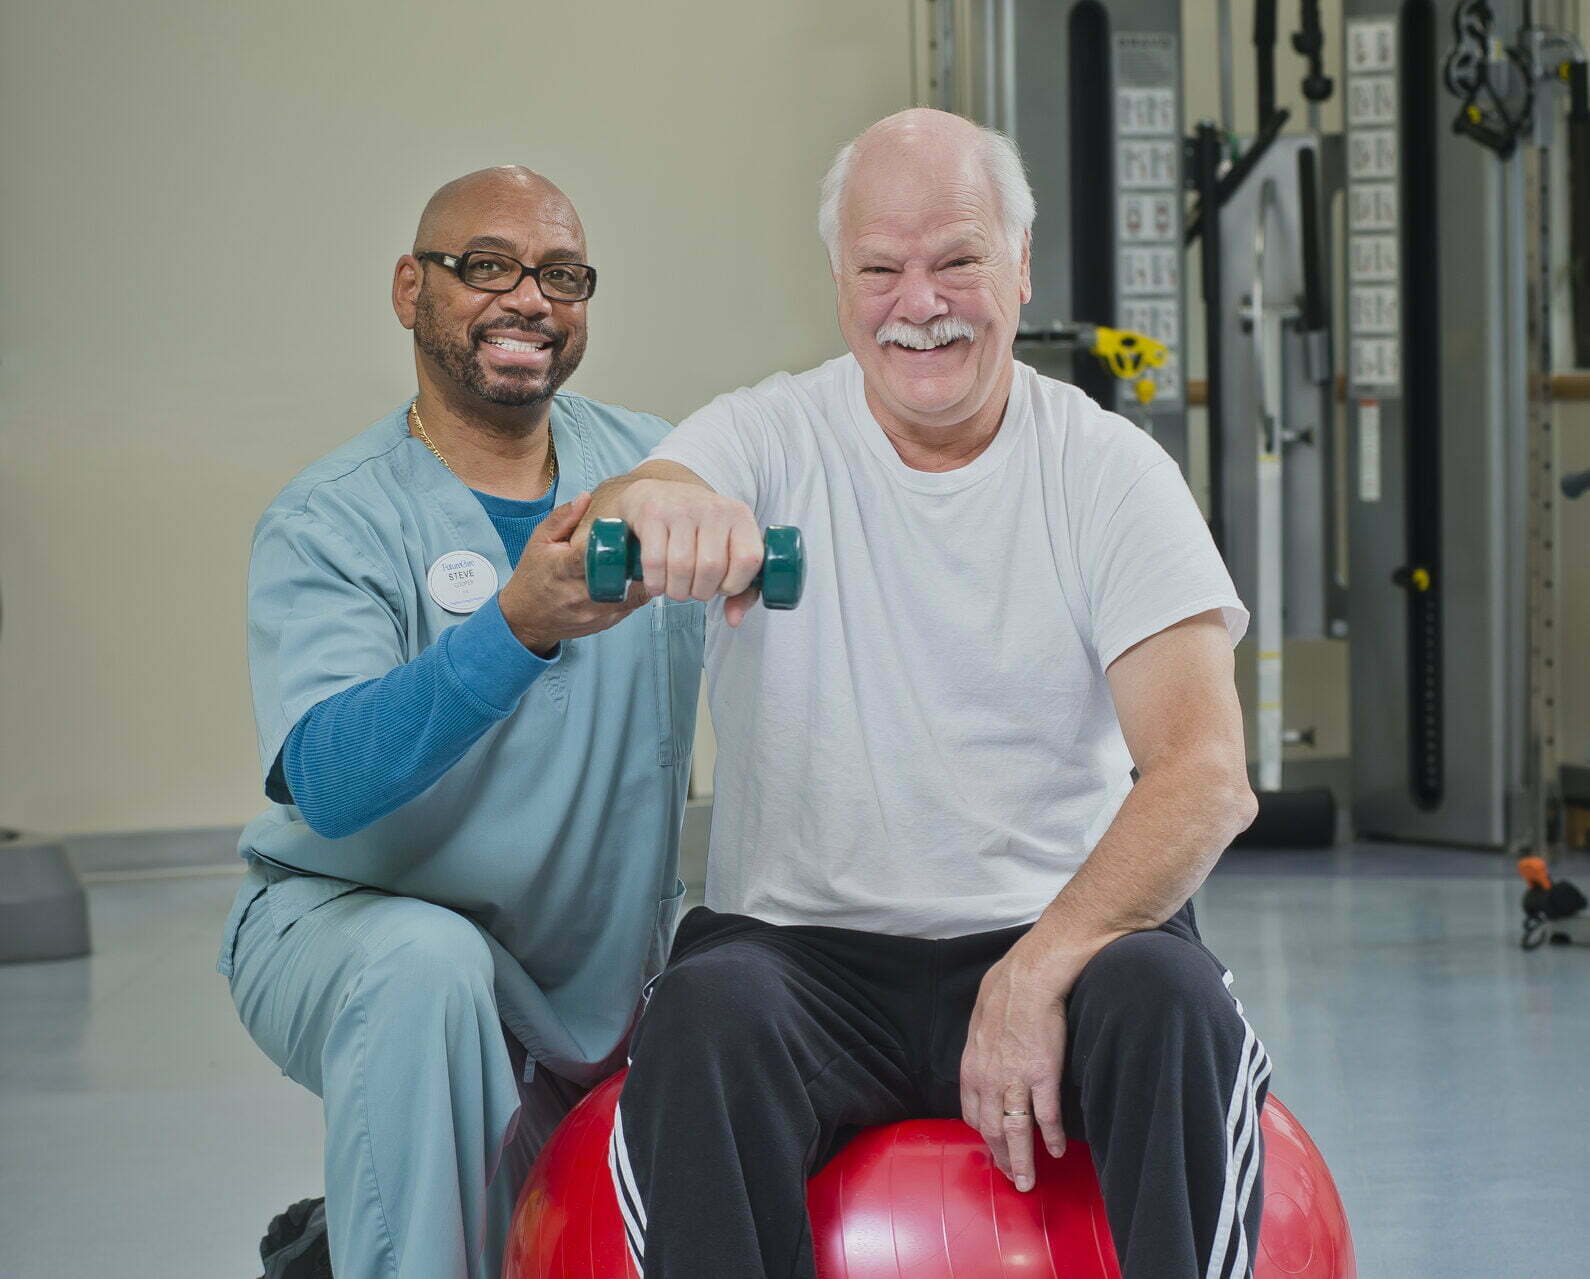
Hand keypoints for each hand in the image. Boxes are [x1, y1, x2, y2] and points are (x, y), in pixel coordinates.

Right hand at [499, 491, 647, 655]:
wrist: (528, 618)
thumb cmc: (534, 576)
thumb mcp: (540, 541)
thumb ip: (563, 518)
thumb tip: (586, 497)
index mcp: (564, 569)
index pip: (591, 554)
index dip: (614, 542)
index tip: (627, 529)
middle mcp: (581, 593)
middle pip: (621, 574)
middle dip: (637, 557)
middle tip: (646, 540)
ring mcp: (596, 611)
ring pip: (634, 592)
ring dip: (642, 573)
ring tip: (644, 556)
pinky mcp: (608, 621)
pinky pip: (633, 603)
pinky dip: (637, 588)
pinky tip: (634, 575)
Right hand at [616, 478, 765, 625]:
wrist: (657, 494)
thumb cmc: (696, 531)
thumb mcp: (726, 549)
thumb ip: (741, 589)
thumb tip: (734, 620)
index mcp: (740, 516)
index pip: (749, 559)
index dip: (734, 584)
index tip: (722, 587)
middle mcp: (713, 509)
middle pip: (712, 568)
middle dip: (701, 592)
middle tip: (694, 590)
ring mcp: (682, 509)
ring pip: (682, 566)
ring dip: (677, 590)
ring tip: (676, 589)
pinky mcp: (653, 514)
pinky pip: (655, 561)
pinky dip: (655, 582)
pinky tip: (656, 584)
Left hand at [959, 940, 1067, 1192]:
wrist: (1027, 980)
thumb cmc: (1003, 994)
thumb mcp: (978, 1024)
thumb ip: (981, 1048)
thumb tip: (985, 1053)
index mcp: (972, 1068)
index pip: (972, 1114)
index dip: (983, 1134)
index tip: (992, 1145)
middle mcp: (989, 1080)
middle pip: (992, 1131)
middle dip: (1001, 1158)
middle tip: (1011, 1178)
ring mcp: (1016, 1080)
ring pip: (1016, 1132)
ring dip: (1021, 1161)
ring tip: (1027, 1181)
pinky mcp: (1044, 1076)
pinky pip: (1046, 1116)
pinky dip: (1051, 1137)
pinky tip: (1057, 1152)